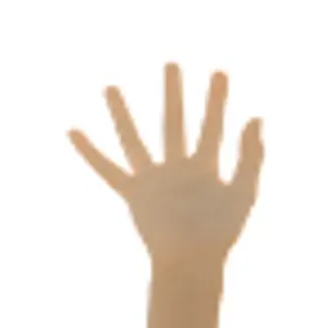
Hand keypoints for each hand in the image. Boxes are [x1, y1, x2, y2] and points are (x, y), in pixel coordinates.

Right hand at [70, 64, 263, 274]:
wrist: (192, 263)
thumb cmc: (221, 235)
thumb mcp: (244, 192)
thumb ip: (251, 155)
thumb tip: (256, 117)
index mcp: (205, 169)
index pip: (212, 126)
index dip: (218, 100)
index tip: (219, 72)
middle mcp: (176, 169)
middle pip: (173, 123)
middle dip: (174, 94)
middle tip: (171, 64)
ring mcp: (153, 181)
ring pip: (134, 140)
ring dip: (122, 115)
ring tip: (110, 88)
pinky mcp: (133, 195)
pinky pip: (107, 170)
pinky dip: (89, 153)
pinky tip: (73, 131)